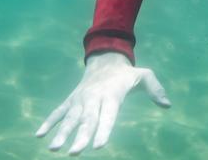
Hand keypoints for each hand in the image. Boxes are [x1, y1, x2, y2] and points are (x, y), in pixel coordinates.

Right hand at [35, 52, 170, 154]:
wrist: (104, 57)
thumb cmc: (126, 73)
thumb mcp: (144, 75)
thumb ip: (155, 88)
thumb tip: (167, 105)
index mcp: (112, 95)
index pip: (108, 115)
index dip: (104, 130)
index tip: (98, 146)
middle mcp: (94, 98)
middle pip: (87, 119)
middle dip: (81, 136)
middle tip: (75, 152)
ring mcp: (80, 99)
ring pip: (70, 117)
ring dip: (61, 132)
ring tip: (54, 148)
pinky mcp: (71, 99)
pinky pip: (58, 111)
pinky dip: (49, 122)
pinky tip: (39, 135)